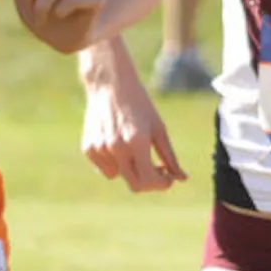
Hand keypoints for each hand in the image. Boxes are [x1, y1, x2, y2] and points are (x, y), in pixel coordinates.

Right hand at [81, 45, 187, 191]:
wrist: (110, 85)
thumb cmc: (139, 105)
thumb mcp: (158, 128)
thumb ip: (169, 156)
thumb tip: (182, 178)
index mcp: (137, 142)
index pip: (149, 181)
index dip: (162, 183)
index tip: (169, 177)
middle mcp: (117, 148)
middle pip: (135, 185)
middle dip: (149, 181)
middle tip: (157, 168)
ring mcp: (100, 149)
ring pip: (120, 175)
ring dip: (131, 168)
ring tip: (134, 146)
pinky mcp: (88, 148)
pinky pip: (106, 168)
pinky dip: (114, 162)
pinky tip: (117, 142)